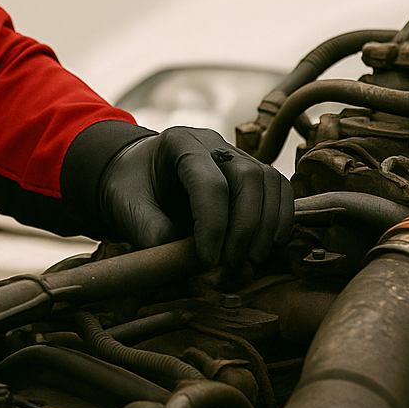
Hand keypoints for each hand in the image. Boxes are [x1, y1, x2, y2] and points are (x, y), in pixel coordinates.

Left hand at [97, 127, 292, 266]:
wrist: (132, 175)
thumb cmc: (128, 189)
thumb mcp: (127, 209)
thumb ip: (155, 233)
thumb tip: (193, 262)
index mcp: (179, 143)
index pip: (208, 182)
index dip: (213, 225)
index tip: (208, 262)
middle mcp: (212, 143)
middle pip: (248, 177)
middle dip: (245, 227)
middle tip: (231, 264)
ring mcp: (235, 155)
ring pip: (269, 181)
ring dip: (267, 226)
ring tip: (250, 261)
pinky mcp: (249, 173)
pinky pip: (278, 189)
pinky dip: (280, 217)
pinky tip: (268, 245)